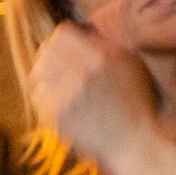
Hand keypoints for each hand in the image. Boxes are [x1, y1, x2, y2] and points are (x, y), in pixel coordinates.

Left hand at [26, 14, 161, 163]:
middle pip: (47, 51)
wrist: (137, 144)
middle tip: (55, 68)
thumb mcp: (132, 64)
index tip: (63, 50)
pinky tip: (54, 102)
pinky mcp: (60, 115)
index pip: (63, 33)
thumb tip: (83, 30)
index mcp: (104, 55)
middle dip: (48, 57)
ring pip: (38, 72)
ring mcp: (71, 94)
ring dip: (42, 76)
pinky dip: (42, 98)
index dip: (59, 41)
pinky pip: (37, 97)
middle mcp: (86, 71)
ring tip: (52, 84)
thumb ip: (108, 43)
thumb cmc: (138, 104)